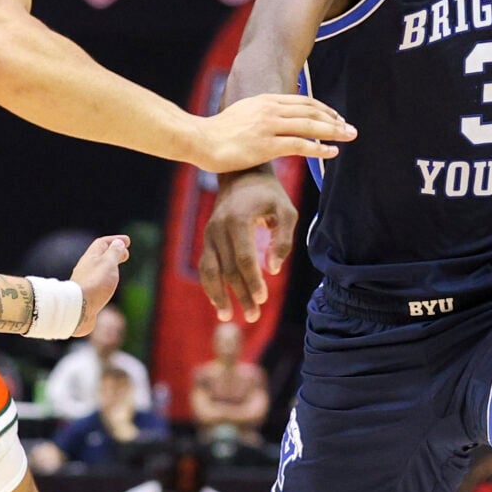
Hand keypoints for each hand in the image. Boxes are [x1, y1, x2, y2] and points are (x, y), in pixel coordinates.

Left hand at [67, 234, 131, 338]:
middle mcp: (85, 268)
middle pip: (99, 256)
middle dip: (113, 253)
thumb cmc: (95, 283)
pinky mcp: (85, 296)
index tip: (127, 240)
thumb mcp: (108, 263)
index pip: (103, 243)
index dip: (116, 240)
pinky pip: (96, 283)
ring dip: (108, 267)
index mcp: (91, 257)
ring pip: (97, 270)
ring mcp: (84, 282)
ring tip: (116, 269)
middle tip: (125, 254)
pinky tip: (107, 287)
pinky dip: (104, 280)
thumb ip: (114, 253)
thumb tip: (117, 243)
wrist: (78, 308)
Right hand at [186, 93, 353, 174]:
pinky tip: (332, 153)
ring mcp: (269, 126)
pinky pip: (300, 145)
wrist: (199, 140)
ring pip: (310, 126)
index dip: (322, 109)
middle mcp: (270, 109)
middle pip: (310, 111)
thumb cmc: (216, 133)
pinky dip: (319, 148)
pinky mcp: (266, 145)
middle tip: (350, 128)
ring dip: (333, 131)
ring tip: (348, 137)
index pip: (302, 101)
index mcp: (265, 101)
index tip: (336, 117)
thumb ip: (259, 116)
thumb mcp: (241, 116)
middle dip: (334, 119)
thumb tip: (270, 125)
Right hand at [198, 171, 298, 324]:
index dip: (253, 281)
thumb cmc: (269, 195)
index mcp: (237, 220)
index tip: (263, 298)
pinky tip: (218, 303)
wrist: (242, 174)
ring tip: (227, 317)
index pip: (244, 258)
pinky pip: (206, 266)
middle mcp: (218, 228)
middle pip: (227, 269)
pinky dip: (210, 285)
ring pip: (210, 270)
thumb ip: (282, 239)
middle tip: (253, 316)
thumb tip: (272, 270)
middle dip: (240, 295)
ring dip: (218, 295)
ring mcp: (209, 234)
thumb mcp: (286, 210)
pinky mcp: (207, 239)